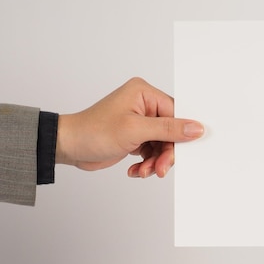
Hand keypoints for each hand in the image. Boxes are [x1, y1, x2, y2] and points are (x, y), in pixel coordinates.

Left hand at [55, 77, 203, 177]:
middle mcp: (144, 104)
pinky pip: (152, 151)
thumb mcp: (135, 130)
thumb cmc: (93, 131)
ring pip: (162, 144)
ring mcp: (140, 121)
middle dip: (165, 152)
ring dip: (155, 161)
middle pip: (170, 131)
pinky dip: (147, 163)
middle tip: (160, 168)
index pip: (176, 112)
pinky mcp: (135, 136)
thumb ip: (168, 129)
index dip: (181, 133)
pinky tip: (137, 169)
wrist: (68, 147)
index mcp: (144, 93)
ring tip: (145, 171)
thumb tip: (195, 127)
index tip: (184, 151)